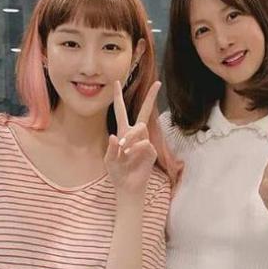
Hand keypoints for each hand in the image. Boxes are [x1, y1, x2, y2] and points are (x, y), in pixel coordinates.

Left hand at [104, 80, 160, 196]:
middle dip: (151, 97)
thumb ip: (111, 149)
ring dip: (130, 137)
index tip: (116, 82)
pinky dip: (135, 149)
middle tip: (158, 83)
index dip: (118, 97)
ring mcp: (145, 141)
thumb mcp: (109, 161)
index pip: (121, 111)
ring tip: (124, 151)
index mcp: (123, 132)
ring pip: (140, 129)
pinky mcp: (152, 151)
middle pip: (144, 112)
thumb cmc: (117, 172)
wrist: (127, 186)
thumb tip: (114, 136)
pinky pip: (144, 144)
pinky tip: (130, 156)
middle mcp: (136, 134)